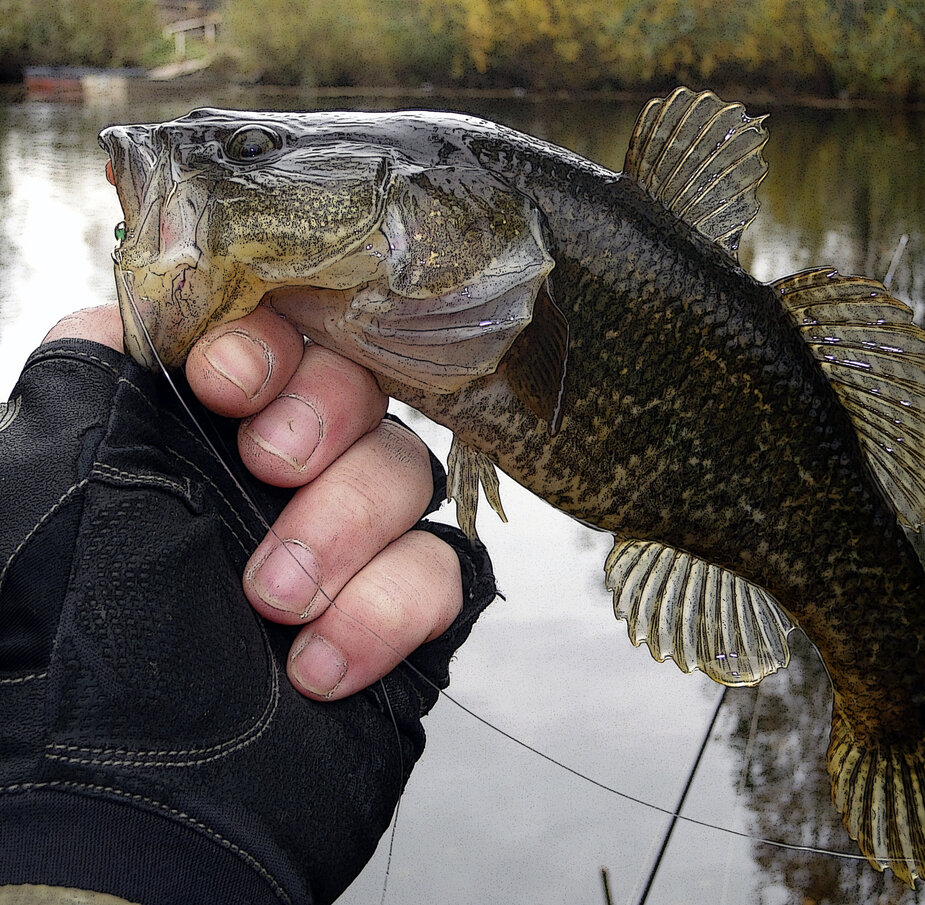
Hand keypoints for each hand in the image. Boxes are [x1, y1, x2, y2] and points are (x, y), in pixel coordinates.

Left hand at [45, 305, 463, 700]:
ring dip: (346, 529)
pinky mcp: (401, 615)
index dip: (272, 341)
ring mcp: (346, 546)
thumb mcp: (44, 479)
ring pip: (409, 471)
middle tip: (268, 475)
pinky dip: (389, 608)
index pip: (277, 332)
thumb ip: (98, 368)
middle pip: (361, 388)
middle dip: (324, 422)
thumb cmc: (66, 641)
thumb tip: (155, 310)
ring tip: (273, 604)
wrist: (127, 803)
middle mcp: (274, 478)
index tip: (226, 386)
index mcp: (194, 431)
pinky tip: (319, 667)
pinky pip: (444, 568)